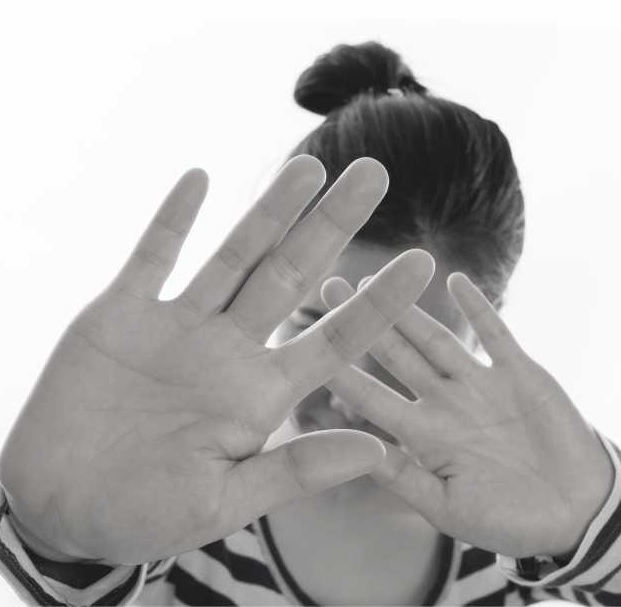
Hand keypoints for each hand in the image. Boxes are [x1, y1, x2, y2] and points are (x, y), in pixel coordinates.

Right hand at [0, 156, 434, 564]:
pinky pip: (152, 256)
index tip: (425, 264)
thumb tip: (378, 449)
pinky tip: (199, 178)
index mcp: (260, 394)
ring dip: (269, 209)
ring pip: (233, 255)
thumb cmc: (145, 513)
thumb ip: (298, 470)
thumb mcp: (225, 500)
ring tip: (309, 165)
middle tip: (374, 173)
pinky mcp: (122, 313)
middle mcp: (229, 349)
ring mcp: (178, 325)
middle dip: (333, 225)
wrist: (65, 504)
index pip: (335, 339)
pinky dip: (173, 220)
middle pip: (292, 275)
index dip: (379, 304)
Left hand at [324, 272, 612, 558]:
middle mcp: (444, 402)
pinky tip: (456, 281)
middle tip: (331, 287)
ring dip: (410, 310)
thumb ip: (402, 477)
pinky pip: (496, 334)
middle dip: (366, 322)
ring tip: (379, 278)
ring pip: (437, 339)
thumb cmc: (508, 519)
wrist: (574, 513)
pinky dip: (479, 309)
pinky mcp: (518, 373)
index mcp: (423, 434)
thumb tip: (352, 451)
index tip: (308, 344)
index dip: (342, 371)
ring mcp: (479, 384)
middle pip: (397, 354)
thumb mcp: (446, 506)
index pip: (373, 396)